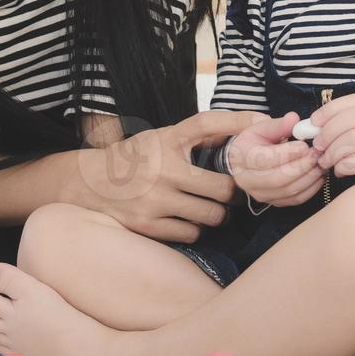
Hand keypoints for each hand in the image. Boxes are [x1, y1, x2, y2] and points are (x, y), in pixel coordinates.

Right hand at [74, 110, 263, 242]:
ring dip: (215, 215)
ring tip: (209, 208)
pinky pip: (191, 234)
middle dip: (232, 194)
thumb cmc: (136, 159)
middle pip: (222, 188)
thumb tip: (249, 125)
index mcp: (166, 140)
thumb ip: (200, 136)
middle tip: (231, 193)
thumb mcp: (163, 138)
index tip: (265, 121)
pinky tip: (185, 219)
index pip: (207, 123)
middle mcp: (162, 169)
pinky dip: (194, 230)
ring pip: (211, 216)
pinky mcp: (147, 226)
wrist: (89, 184)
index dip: (238, 121)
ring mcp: (154, 200)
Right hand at [224, 111, 326, 206]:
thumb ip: (278, 125)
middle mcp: (247, 180)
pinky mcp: (274, 202)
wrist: (249, 158)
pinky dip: (312, 187)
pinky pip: (297, 199)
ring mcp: (260, 194)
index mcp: (241, 157)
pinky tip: (319, 174)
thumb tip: (293, 119)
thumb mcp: (263, 128)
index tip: (304, 145)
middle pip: (278, 179)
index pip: (264, 159)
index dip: (287, 153)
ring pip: (289, 191)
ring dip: (310, 177)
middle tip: (317, 154)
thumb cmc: (257, 140)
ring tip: (321, 162)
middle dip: (302, 166)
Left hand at [309, 94, 354, 181]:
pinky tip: (340, 170)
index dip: (330, 110)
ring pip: (353, 140)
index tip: (314, 122)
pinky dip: (341, 166)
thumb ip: (353, 123)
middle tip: (317, 145)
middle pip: (354, 118)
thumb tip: (313, 125)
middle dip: (329, 131)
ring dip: (332, 151)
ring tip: (325, 160)